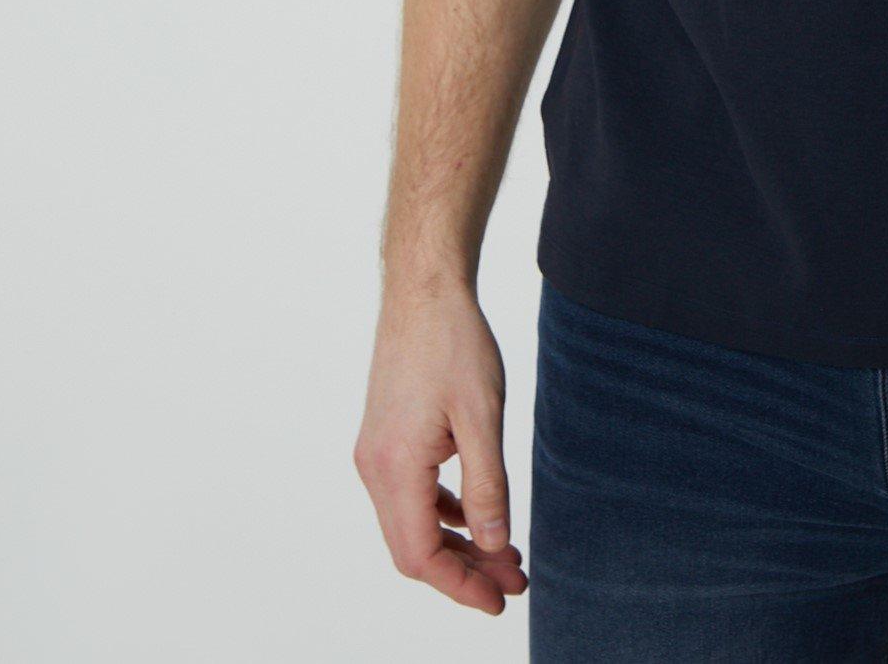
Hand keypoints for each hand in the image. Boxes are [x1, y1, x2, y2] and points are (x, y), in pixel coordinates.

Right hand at [355, 276, 528, 614]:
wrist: (423, 289)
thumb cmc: (454, 343)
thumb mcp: (483, 415)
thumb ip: (488, 485)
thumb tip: (495, 544)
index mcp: (394, 468)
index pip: (420, 556)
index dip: (460, 585)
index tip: (500, 598)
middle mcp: (374, 468)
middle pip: (413, 547)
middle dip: (463, 569)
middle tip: (513, 580)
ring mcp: (376, 452)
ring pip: (412, 522)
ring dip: (456, 542)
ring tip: (504, 552)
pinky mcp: (386, 437)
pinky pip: (411, 493)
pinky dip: (443, 512)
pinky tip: (477, 512)